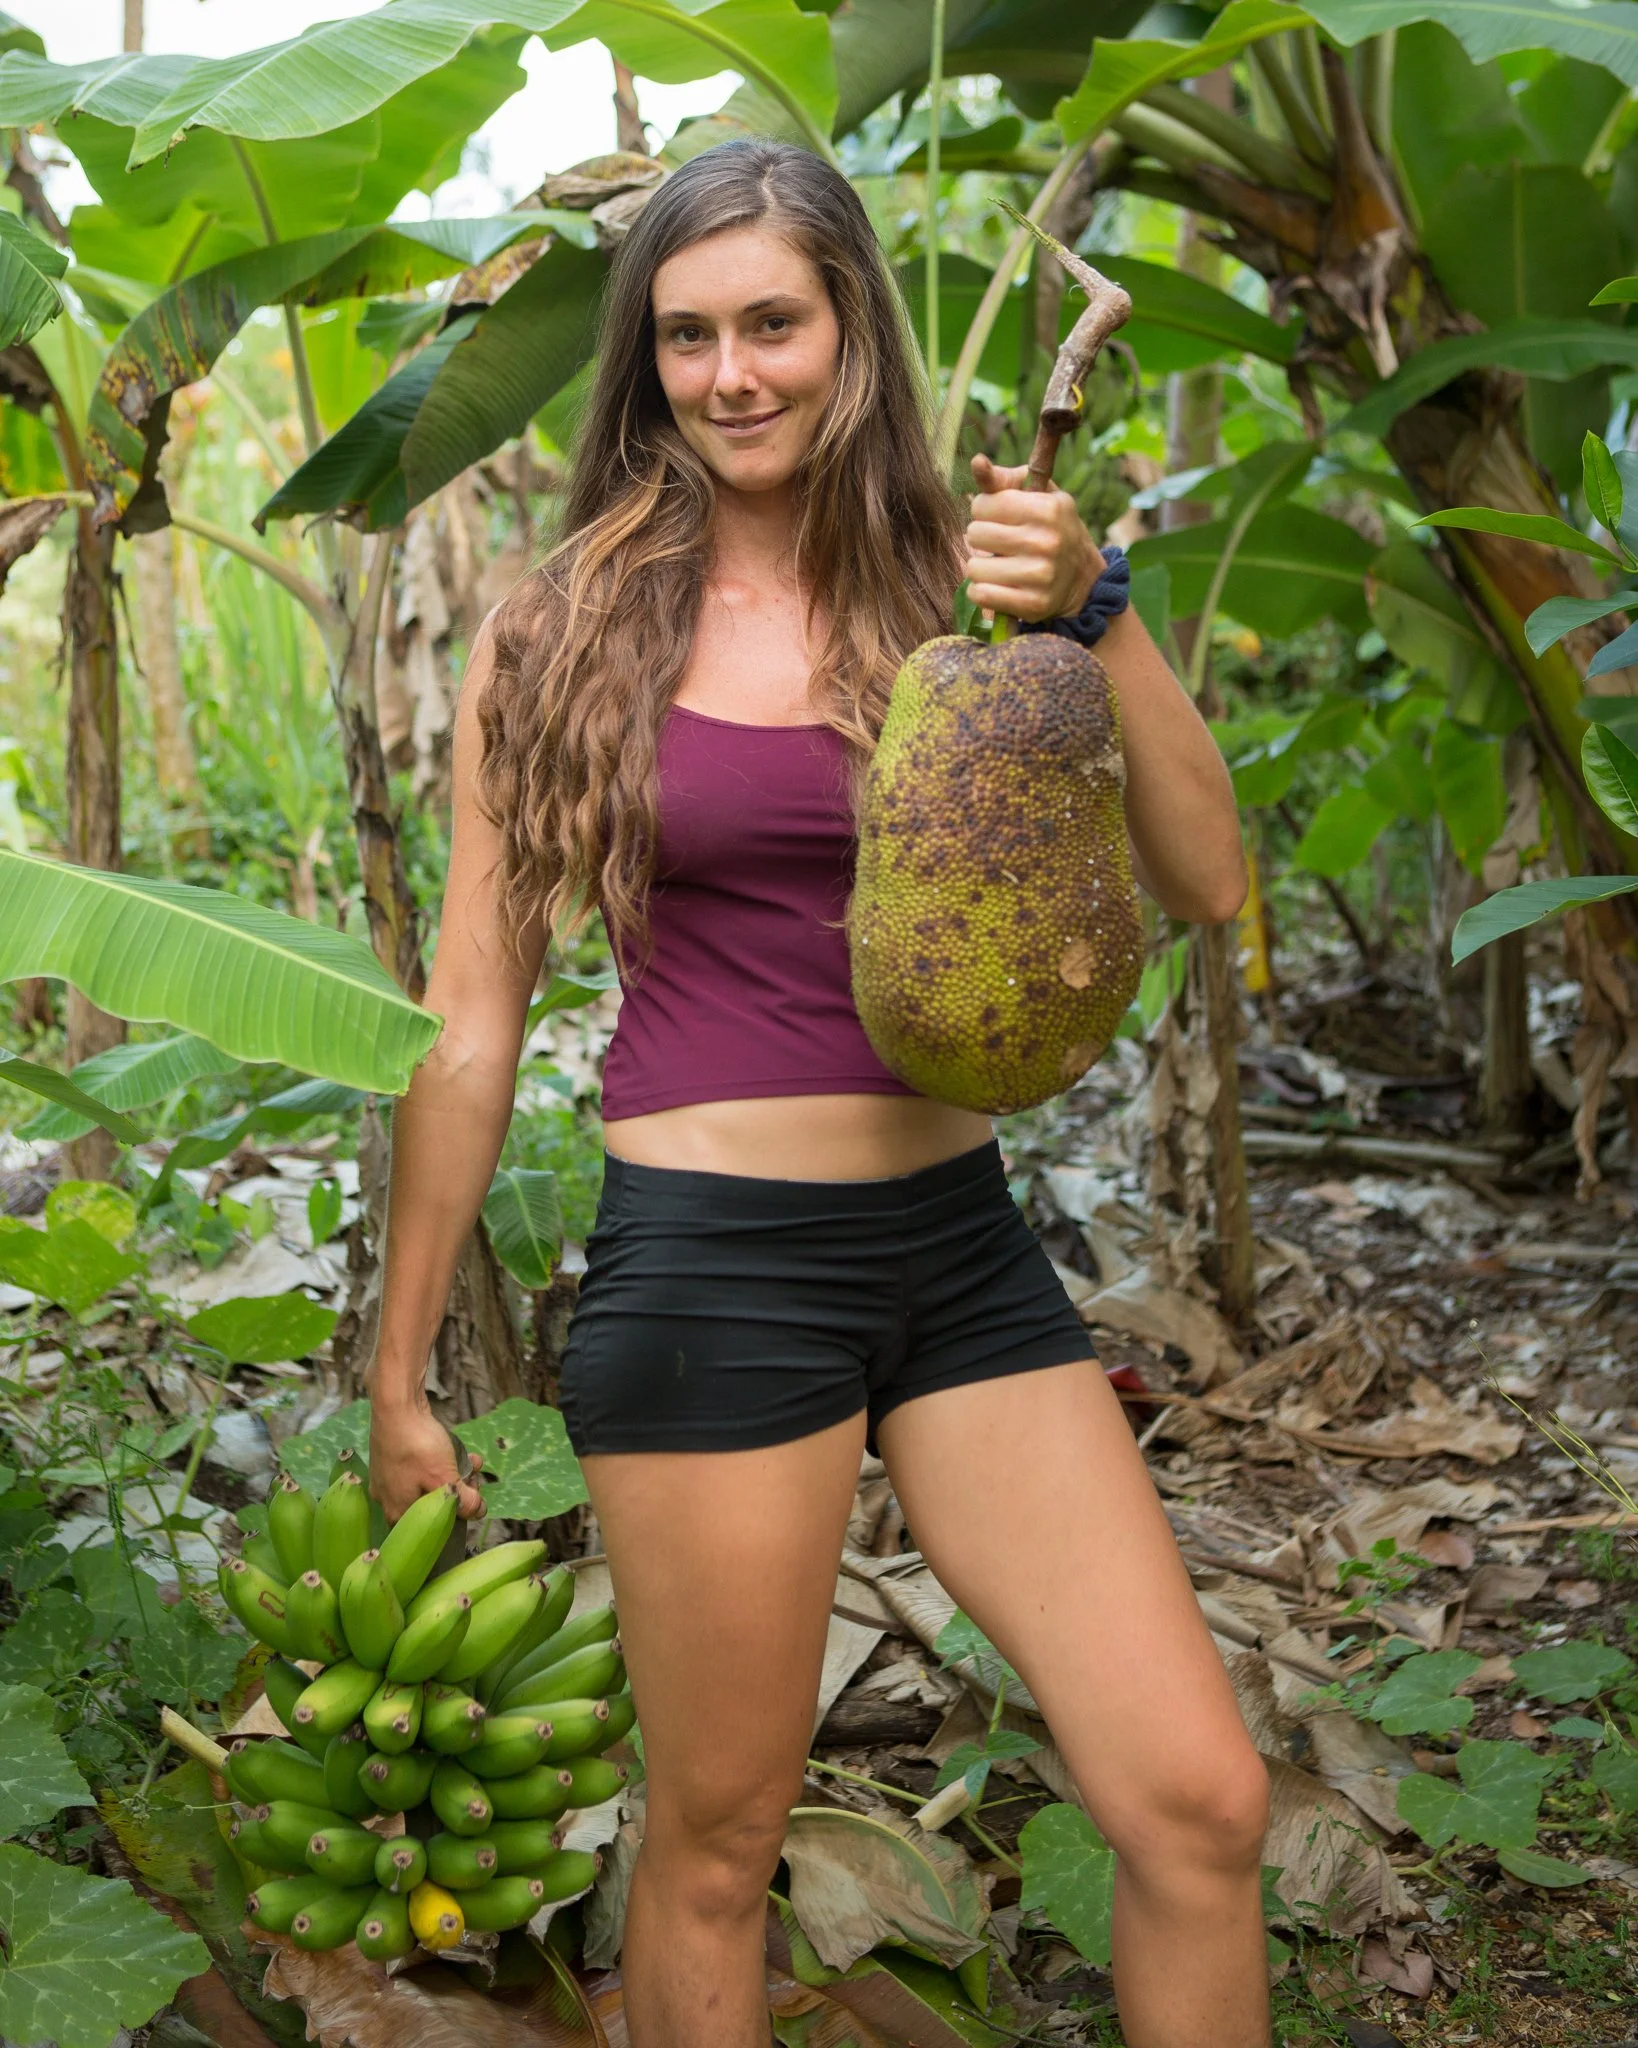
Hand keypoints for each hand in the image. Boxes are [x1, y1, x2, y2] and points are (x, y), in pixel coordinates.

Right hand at [367, 1384, 485, 1524]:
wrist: (396, 1406)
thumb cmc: (417, 1447)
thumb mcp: (445, 1478)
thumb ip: (463, 1501)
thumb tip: (477, 1512)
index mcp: (397, 1512)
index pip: (430, 1528)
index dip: (456, 1517)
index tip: (472, 1502)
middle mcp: (388, 1499)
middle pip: (431, 1505)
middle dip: (459, 1492)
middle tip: (474, 1480)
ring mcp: (388, 1477)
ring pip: (429, 1483)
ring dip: (455, 1474)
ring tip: (473, 1463)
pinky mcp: (393, 1456)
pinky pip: (422, 1466)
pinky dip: (442, 1461)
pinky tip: (461, 1451)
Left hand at [964, 452, 1102, 624]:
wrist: (1084, 580)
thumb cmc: (1052, 529)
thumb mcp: (1039, 496)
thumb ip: (1004, 479)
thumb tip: (977, 462)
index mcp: (1047, 509)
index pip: (984, 505)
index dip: (984, 510)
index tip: (998, 517)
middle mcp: (1046, 541)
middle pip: (975, 534)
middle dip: (982, 538)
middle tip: (1000, 543)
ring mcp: (1040, 576)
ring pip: (974, 567)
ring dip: (980, 567)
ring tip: (998, 564)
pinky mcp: (1032, 604)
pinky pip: (981, 595)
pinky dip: (981, 591)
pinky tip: (995, 585)